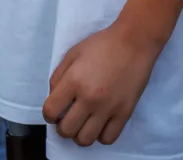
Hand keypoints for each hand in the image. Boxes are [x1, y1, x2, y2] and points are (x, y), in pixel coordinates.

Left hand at [43, 22, 160, 147]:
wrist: (133, 42)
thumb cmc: (102, 45)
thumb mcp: (73, 53)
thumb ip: (58, 76)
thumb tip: (53, 97)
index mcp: (74, 80)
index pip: (50, 111)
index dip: (49, 114)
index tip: (54, 112)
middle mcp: (89, 98)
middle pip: (66, 130)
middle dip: (62, 127)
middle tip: (68, 118)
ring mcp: (107, 108)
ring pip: (85, 140)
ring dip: (80, 134)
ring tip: (84, 123)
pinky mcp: (124, 113)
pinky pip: (107, 139)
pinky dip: (101, 135)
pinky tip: (100, 123)